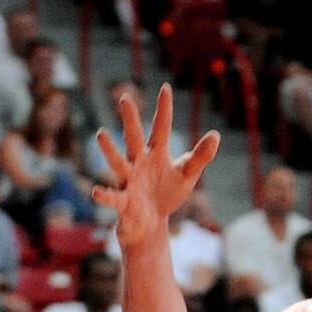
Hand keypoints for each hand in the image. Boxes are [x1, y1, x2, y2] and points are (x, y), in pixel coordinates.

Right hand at [93, 83, 219, 247]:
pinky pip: (113, 198)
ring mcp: (129, 180)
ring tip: (101, 134)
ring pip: (118, 162)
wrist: (150, 222)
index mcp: (156, 154)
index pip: (161, 128)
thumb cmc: (166, 193)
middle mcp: (139, 162)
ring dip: (110, 150)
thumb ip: (200, 156)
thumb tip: (215, 134)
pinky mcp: (124, 202)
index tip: (165, 88)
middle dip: (131, 120)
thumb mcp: (187, 174)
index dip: (164, 110)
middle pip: (134, 138)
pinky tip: (97, 191)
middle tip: (125, 98)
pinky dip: (105, 195)